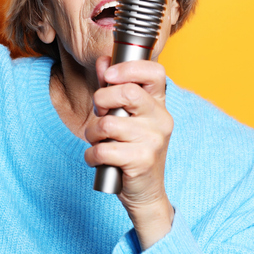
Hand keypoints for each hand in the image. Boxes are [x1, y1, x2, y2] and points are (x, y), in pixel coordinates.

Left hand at [84, 56, 174, 249]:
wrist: (146, 193)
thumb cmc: (132, 150)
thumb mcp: (126, 117)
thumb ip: (113, 88)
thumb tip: (103, 60)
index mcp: (159, 104)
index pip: (155, 72)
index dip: (128, 68)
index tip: (108, 75)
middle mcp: (161, 119)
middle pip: (128, 93)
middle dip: (101, 99)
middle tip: (98, 111)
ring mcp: (154, 140)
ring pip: (108, 124)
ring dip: (92, 134)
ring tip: (98, 141)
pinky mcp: (142, 160)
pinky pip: (104, 150)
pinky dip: (92, 155)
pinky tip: (97, 159)